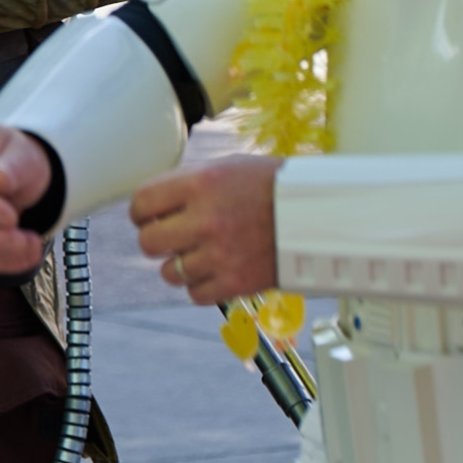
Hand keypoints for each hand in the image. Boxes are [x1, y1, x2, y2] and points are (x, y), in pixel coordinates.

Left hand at [130, 155, 280, 304]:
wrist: (322, 214)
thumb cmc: (275, 186)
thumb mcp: (228, 167)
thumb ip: (188, 182)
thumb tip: (155, 200)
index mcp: (199, 184)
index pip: (141, 203)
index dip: (140, 212)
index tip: (148, 216)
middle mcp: (205, 220)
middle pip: (148, 242)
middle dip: (155, 240)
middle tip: (171, 237)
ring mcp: (219, 254)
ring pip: (169, 272)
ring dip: (179, 265)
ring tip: (199, 254)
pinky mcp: (236, 283)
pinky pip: (195, 294)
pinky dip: (200, 286)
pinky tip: (214, 271)